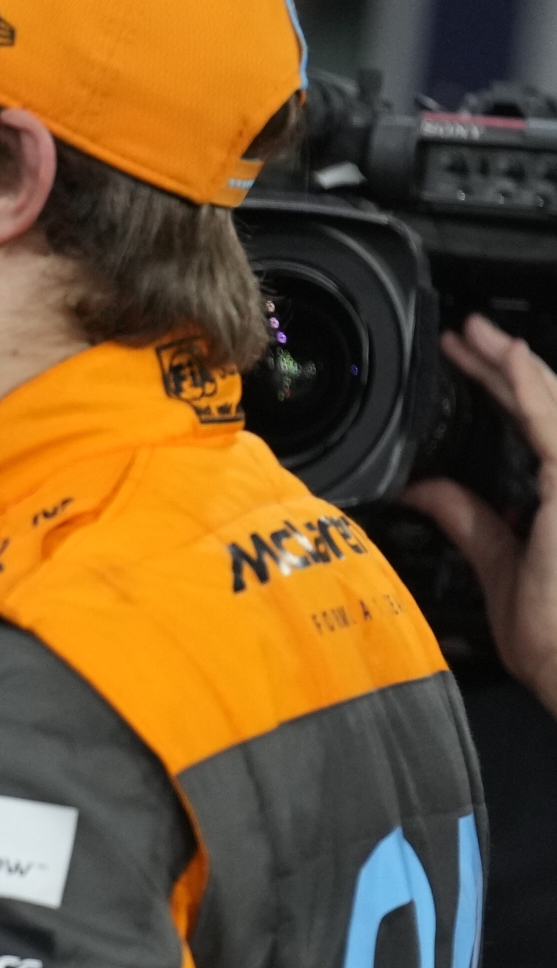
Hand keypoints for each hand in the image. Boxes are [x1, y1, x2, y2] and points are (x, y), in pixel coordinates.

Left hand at [405, 313, 556, 709]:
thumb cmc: (553, 633)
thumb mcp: (496, 562)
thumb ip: (468, 518)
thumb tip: (424, 489)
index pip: (529, 428)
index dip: (498, 390)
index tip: (463, 361)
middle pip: (541, 408)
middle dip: (500, 367)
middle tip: (462, 335)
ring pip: (551, 407)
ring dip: (514, 367)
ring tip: (478, 334)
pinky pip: (553, 431)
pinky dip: (530, 393)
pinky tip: (508, 363)